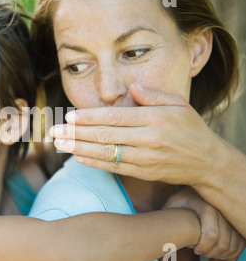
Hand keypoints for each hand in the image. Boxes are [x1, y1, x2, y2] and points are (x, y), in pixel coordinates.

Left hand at [50, 84, 224, 186]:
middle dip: (76, 134)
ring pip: (106, 153)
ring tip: (59, 145)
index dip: (89, 118)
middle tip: (54, 132)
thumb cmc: (190, 128)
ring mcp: (145, 158)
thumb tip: (130, 87)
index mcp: (154, 118)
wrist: (206, 161)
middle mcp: (148, 139)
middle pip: (105, 136)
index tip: (69, 117)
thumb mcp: (178, 104)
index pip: (114, 117)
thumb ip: (153, 95)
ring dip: (79, 149)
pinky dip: (94, 163)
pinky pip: (114, 168)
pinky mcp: (143, 173)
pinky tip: (78, 158)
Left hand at [164, 187, 245, 260]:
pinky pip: (241, 243)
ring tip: (209, 258)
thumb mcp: (173, 203)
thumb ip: (168, 215)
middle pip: (224, 243)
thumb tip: (164, 233)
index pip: (211, 235)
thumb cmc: (181, 199)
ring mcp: (232, 217)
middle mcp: (223, 211)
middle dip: (211, 254)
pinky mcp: (236, 223)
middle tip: (200, 254)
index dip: (203, 247)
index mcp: (207, 206)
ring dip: (222, 256)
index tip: (194, 250)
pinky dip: (232, 255)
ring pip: (234, 245)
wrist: (197, 188)